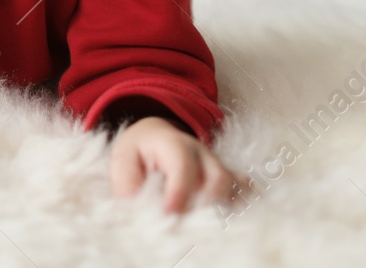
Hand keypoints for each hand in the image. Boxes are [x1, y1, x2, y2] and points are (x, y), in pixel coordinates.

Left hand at [109, 116, 251, 214]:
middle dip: (208, 204)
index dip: (179, 192)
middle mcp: (201, 153)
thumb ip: (127, 185)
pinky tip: (236, 217)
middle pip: (218, 177)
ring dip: (224, 209)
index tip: (169, 214)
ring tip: (208, 228)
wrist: (153, 136)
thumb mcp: (122, 161)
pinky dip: (243, 203)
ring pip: (233, 186)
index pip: (183, 166)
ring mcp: (216, 165)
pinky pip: (243, 188)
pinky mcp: (224, 177)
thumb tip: (136, 209)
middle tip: (189, 224)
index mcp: (173, 144)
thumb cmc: (137, 152)